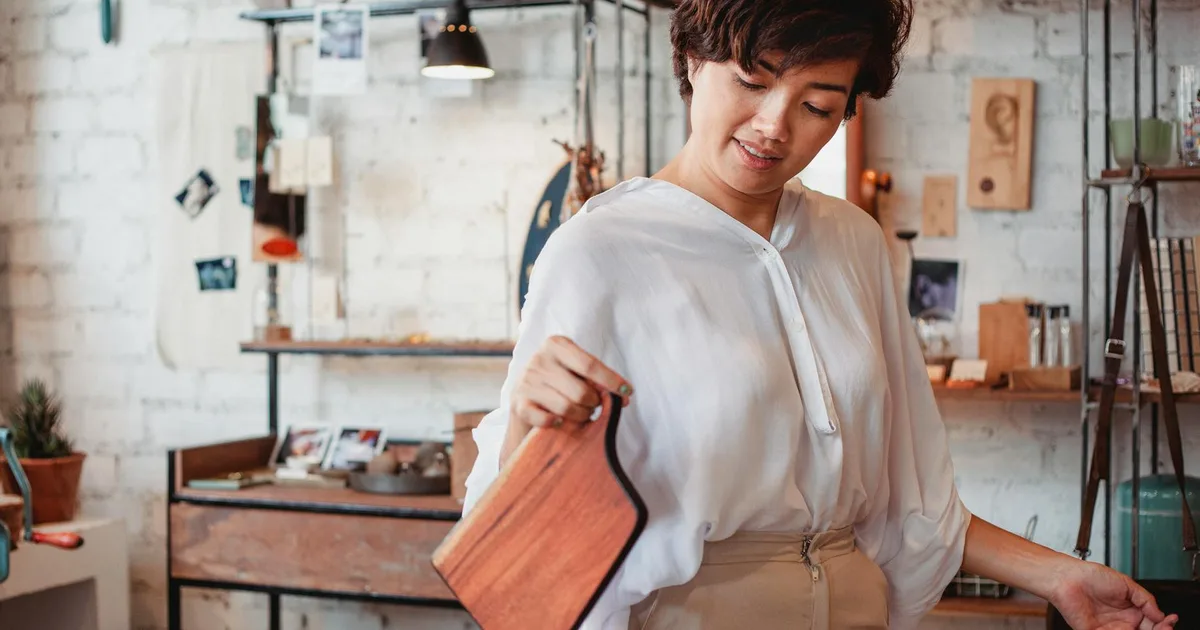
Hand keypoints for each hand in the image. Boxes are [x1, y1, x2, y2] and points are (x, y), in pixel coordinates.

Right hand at [510, 335, 632, 429]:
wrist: (523, 399)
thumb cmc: (558, 383)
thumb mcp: (576, 372)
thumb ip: (598, 379)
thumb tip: (625, 396)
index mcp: (556, 344)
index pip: (590, 364)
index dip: (611, 381)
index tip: (627, 392)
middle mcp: (539, 359)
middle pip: (581, 390)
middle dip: (594, 404)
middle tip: (594, 406)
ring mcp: (526, 381)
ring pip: (566, 407)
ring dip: (580, 416)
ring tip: (581, 414)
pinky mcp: (518, 404)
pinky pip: (548, 420)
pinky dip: (559, 424)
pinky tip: (560, 422)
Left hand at [1050, 560, 1177, 628]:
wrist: (1068, 577)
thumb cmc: (1091, 576)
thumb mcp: (1126, 584)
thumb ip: (1145, 599)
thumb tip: (1160, 614)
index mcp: (1130, 610)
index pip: (1152, 624)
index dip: (1163, 624)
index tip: (1170, 621)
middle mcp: (1121, 621)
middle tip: (1164, 626)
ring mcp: (1109, 629)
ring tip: (1155, 628)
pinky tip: (1132, 629)